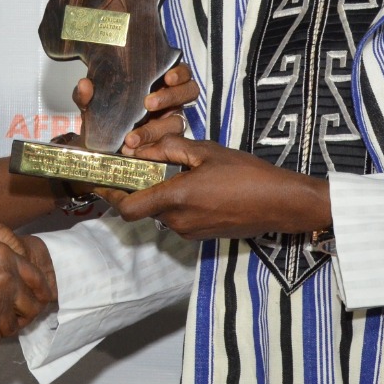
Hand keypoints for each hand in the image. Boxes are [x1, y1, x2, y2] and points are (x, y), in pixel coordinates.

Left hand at [73, 62, 198, 157]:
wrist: (95, 148)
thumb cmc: (102, 117)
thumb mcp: (91, 105)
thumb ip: (86, 95)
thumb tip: (85, 85)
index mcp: (158, 84)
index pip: (181, 72)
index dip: (180, 73)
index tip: (167, 77)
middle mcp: (170, 101)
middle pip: (189, 92)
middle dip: (171, 96)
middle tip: (148, 104)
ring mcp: (170, 122)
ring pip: (178, 122)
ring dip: (157, 129)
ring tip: (132, 138)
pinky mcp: (168, 144)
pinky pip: (168, 145)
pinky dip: (149, 147)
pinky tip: (133, 150)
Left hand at [96, 135, 330, 241]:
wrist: (280, 204)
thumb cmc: (246, 175)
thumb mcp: (207, 151)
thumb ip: (170, 149)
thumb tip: (141, 148)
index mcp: (175, 198)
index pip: (127, 207)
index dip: (111, 196)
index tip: (103, 181)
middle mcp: (178, 221)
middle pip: (143, 207)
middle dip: (139, 187)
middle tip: (143, 164)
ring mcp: (190, 231)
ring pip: (160, 213)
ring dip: (160, 194)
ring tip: (176, 171)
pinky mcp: (202, 236)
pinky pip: (178, 219)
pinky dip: (176, 203)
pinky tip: (195, 185)